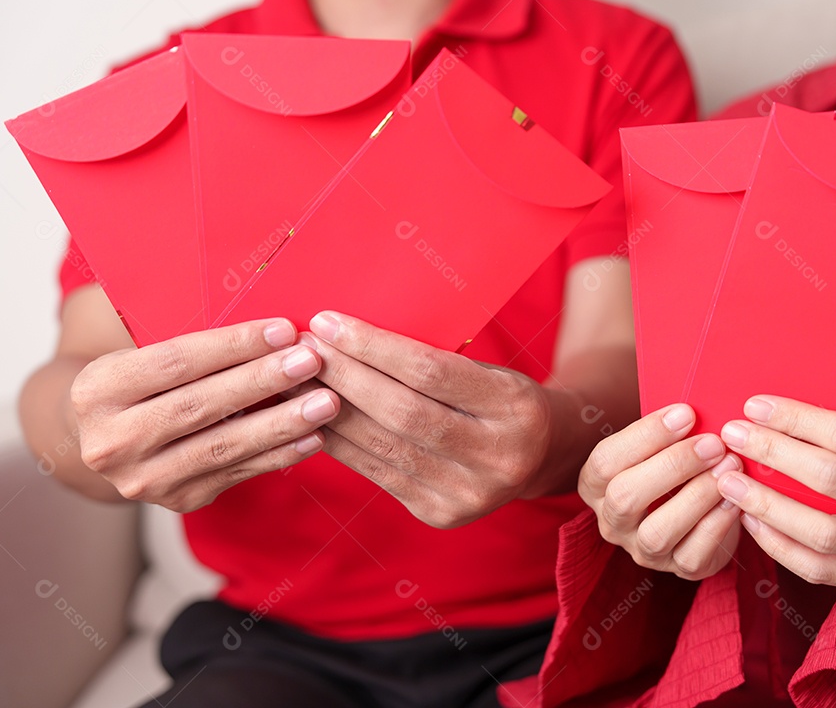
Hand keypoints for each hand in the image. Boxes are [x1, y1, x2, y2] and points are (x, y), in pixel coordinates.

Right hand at [70, 319, 340, 511]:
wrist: (109, 440)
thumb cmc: (141, 383)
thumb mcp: (141, 355)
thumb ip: (189, 343)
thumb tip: (271, 328)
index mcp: (97, 390)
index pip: (175, 363)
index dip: (233, 346)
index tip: (284, 330)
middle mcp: (112, 441)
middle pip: (200, 406)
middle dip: (262, 382)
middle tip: (311, 362)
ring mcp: (144, 479)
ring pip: (223, 446)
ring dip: (282, 423)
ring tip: (326, 402)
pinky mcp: (179, 500)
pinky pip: (239, 472)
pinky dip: (280, 454)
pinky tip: (314, 436)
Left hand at [304, 311, 558, 528]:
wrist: (540, 457)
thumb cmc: (503, 399)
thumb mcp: (488, 369)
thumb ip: (433, 363)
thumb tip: (346, 340)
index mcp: (514, 407)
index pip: (430, 372)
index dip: (372, 347)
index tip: (327, 323)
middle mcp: (495, 456)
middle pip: (400, 412)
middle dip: (342, 376)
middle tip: (300, 349)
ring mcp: (467, 493)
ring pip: (381, 445)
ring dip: (328, 408)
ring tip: (295, 378)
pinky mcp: (439, 513)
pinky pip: (376, 472)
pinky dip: (339, 441)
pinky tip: (311, 416)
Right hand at [578, 405, 742, 580]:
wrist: (700, 509)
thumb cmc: (676, 463)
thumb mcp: (661, 444)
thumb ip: (668, 428)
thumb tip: (695, 402)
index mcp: (596, 483)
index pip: (606, 460)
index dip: (645, 435)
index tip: (686, 413)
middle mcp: (612, 521)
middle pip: (625, 497)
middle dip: (673, 466)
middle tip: (713, 442)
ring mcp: (643, 550)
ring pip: (657, 531)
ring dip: (697, 496)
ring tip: (729, 467)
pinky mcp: (678, 568)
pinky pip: (693, 555)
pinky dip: (717, 524)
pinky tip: (736, 499)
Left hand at [715, 396, 835, 589]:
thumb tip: (799, 411)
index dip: (797, 420)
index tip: (757, 407)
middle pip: (829, 481)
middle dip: (772, 454)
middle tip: (733, 436)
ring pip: (820, 534)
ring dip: (765, 507)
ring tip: (729, 483)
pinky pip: (823, 571)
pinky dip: (781, 548)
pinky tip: (754, 522)